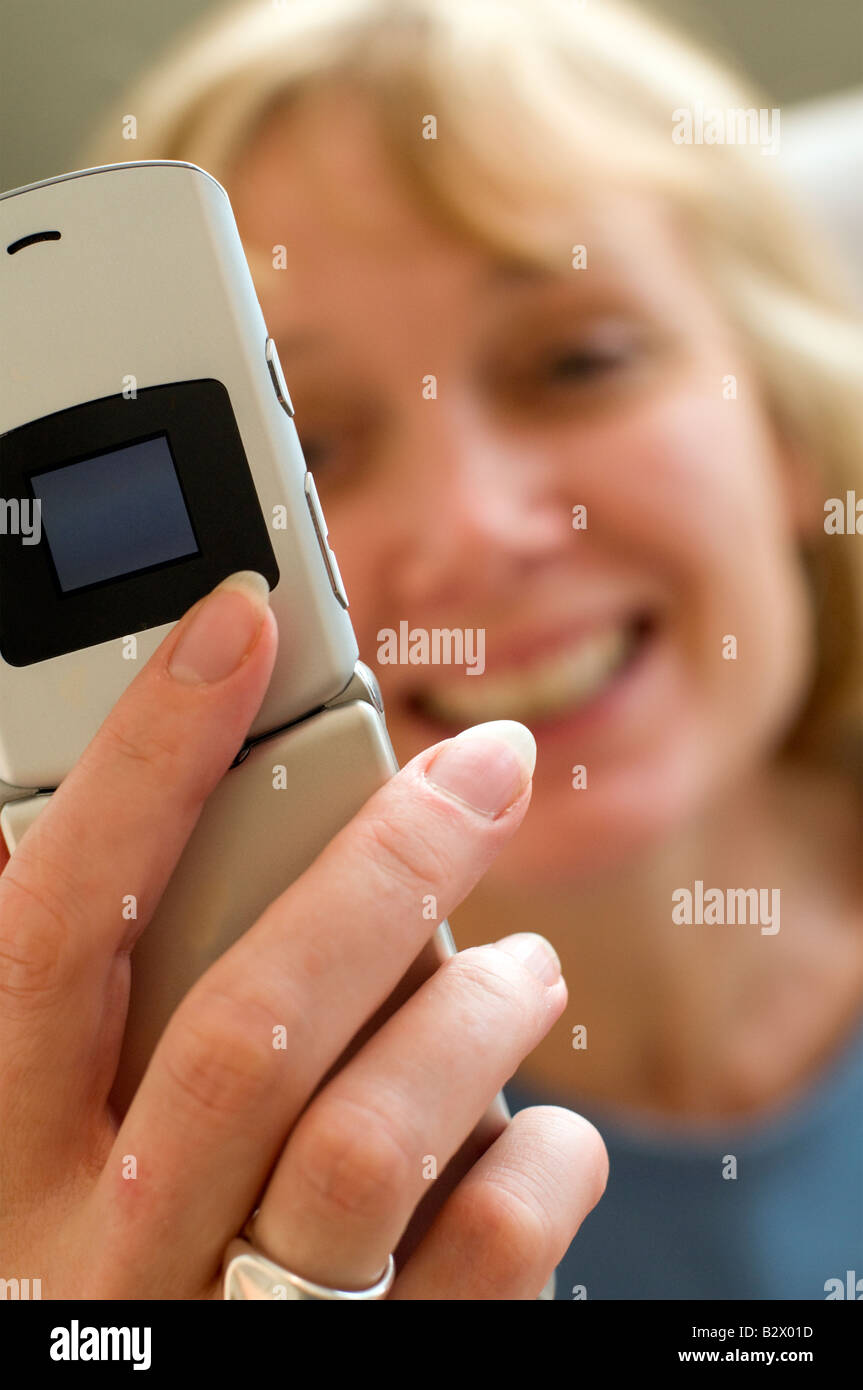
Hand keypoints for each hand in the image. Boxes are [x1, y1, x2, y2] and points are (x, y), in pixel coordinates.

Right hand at [0, 571, 606, 1299]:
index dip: (139, 763)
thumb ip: (123, 1016)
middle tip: (482, 774)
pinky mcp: (374, 1376)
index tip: (237, 625)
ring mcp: (234, 1328)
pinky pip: (474, 1256)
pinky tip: (548, 1135)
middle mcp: (108, 1248)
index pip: (52, 929)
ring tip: (529, 965)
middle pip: (240, 1028)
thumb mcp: (82, 1142)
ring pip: (359, 1143)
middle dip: (379, 870)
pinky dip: (538, 1166)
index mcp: (16, 1158)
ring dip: (470, 1016)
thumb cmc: (141, 1256)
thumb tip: (201, 836)